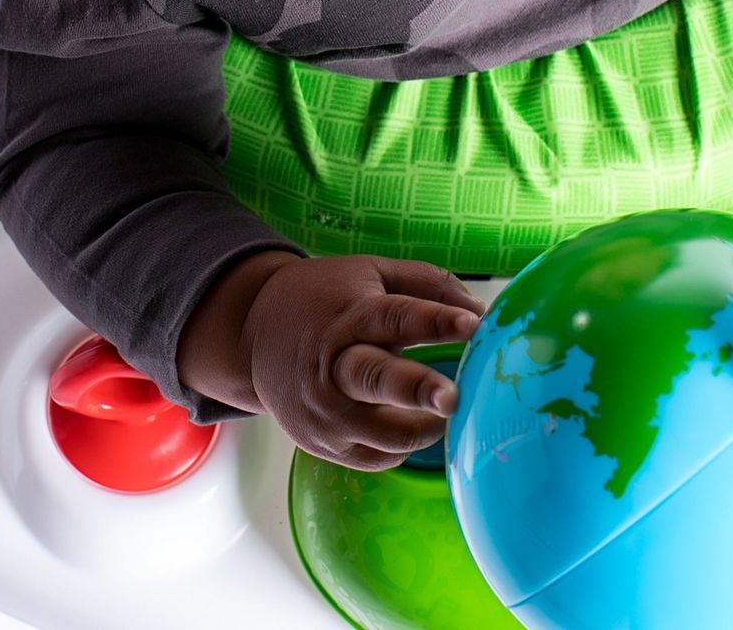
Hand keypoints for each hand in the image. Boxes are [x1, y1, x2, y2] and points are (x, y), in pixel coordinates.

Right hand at [240, 253, 485, 471]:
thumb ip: (425, 283)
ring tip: (444, 410)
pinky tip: (407, 420)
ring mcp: (327, 411)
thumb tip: (479, 308)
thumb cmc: (325, 300)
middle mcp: (335, 366)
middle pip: (377, 378)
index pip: (396, 317)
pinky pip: (378, 457)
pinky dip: (403, 445)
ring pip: (384, 433)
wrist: (253, 335)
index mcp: (350, 315)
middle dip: (417, 389)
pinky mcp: (325, 444)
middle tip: (452, 397)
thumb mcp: (370, 273)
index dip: (435, 320)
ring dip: (424, 426)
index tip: (473, 323)